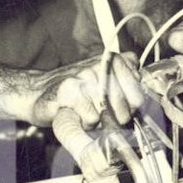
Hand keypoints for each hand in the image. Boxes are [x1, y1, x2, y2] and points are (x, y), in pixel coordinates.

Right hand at [31, 51, 145, 129]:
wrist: (36, 93)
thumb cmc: (73, 92)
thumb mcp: (102, 82)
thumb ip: (126, 84)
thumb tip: (145, 99)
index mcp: (111, 60)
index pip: (138, 86)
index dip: (133, 105)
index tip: (124, 109)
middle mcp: (100, 64)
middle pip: (128, 102)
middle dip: (118, 117)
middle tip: (103, 115)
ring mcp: (85, 76)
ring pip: (109, 111)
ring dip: (99, 120)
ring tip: (85, 111)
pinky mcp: (70, 90)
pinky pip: (91, 117)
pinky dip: (85, 122)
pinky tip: (74, 113)